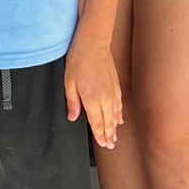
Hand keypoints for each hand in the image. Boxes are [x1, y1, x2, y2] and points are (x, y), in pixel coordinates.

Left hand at [63, 34, 120, 148]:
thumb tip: (72, 117)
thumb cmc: (78, 60)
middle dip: (109, 135)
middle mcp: (105, 99)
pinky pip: (119, 105)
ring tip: (114, 138)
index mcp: (91, 99)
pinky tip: (119, 119)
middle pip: (108, 122)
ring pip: (115, 115)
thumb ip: (72, 102)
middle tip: (110, 145)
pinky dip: (119, 114)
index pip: (96, 123)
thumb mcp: (69, 82)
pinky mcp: (116, 86)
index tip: (102, 144)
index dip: (100, 135)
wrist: (93, 43)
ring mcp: (113, 92)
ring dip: (115, 128)